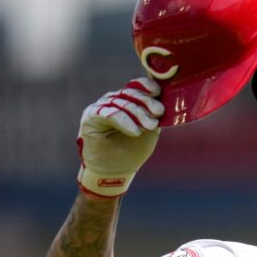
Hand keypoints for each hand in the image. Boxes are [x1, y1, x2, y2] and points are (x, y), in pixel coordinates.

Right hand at [76, 77, 164, 196]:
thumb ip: (155, 116)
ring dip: (137, 113)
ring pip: (120, 102)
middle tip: (159, 112)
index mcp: (128, 101)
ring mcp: (101, 107)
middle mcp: (113, 101)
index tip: (158, 92)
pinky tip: (135, 131)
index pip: (137, 86)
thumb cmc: (133, 150)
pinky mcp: (90, 117)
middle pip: (130, 93)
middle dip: (146, 102)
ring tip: (150, 126)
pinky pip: (107, 113)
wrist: (116, 171)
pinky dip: (123, 120)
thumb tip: (165, 102)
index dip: (147, 86)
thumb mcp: (150, 131)